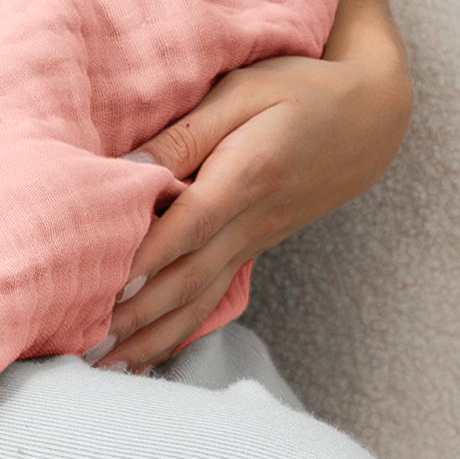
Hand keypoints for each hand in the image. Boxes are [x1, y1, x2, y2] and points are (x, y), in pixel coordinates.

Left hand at [92, 0, 410, 371]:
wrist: (372, 117)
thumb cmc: (299, 90)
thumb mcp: (243, 91)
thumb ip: (184, 133)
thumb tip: (129, 169)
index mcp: (247, 175)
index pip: (190, 224)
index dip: (150, 255)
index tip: (107, 283)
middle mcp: (250, 220)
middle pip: (189, 277)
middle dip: (138, 315)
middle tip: (87, 342)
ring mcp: (252, 241)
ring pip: (199, 300)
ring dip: (151, 337)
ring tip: (105, 368)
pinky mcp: (251, 250)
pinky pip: (212, 300)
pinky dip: (178, 332)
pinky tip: (146, 357)